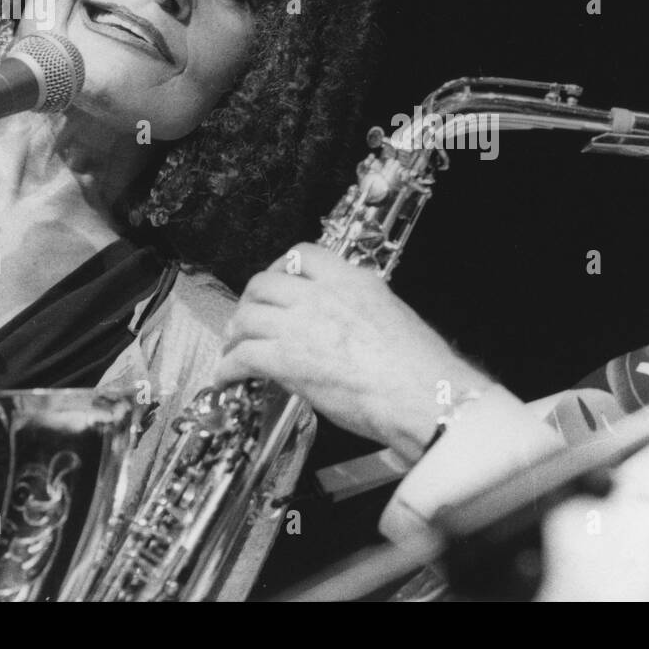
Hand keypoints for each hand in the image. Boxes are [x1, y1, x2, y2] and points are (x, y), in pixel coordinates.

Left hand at [218, 242, 494, 460]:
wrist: (421, 393)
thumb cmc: (418, 368)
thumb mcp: (392, 316)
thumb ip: (361, 309)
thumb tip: (347, 322)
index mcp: (352, 280)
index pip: (304, 254)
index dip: (281, 268)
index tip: (276, 282)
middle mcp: (321, 295)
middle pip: (264, 282)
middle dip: (250, 300)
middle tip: (246, 317)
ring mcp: (300, 325)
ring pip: (246, 317)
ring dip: (234, 334)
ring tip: (232, 349)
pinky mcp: (286, 359)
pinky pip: (242, 357)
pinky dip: (228, 368)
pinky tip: (227, 378)